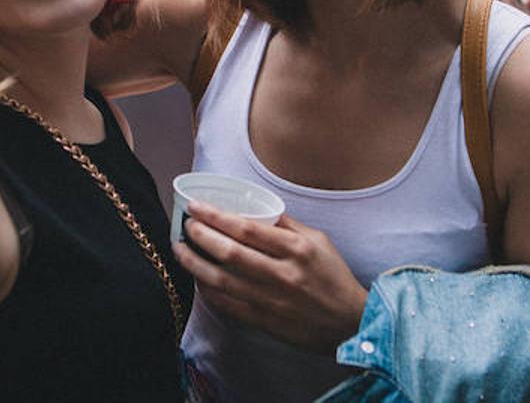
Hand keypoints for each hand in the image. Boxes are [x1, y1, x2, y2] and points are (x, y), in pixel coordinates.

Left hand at [173, 203, 367, 353]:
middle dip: (201, 236)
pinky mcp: (264, 322)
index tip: (196, 206)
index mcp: (296, 249)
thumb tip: (256, 208)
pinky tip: (197, 278)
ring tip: (180, 250)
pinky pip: (227, 305)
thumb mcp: (319, 241)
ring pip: (222, 281)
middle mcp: (282, 274)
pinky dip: (208, 291)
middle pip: (230, 252)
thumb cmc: (333, 277)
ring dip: (196, 264)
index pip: (247, 228)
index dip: (216, 216)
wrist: (349, 323)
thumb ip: (287, 225)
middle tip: (185, 225)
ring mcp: (271, 300)